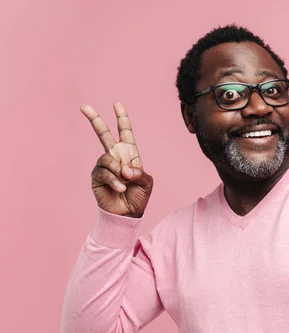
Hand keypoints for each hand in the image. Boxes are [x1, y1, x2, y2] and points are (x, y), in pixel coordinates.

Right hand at [82, 102, 152, 217]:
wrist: (127, 214)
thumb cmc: (138, 197)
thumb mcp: (146, 183)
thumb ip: (139, 172)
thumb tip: (124, 169)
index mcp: (129, 155)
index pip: (125, 134)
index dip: (122, 119)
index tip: (117, 104)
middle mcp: (114, 157)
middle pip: (103, 135)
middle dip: (95, 120)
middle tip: (84, 107)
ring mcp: (104, 166)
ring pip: (107, 158)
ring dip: (118, 171)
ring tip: (125, 183)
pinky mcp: (96, 177)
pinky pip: (103, 172)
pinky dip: (114, 180)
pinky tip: (120, 188)